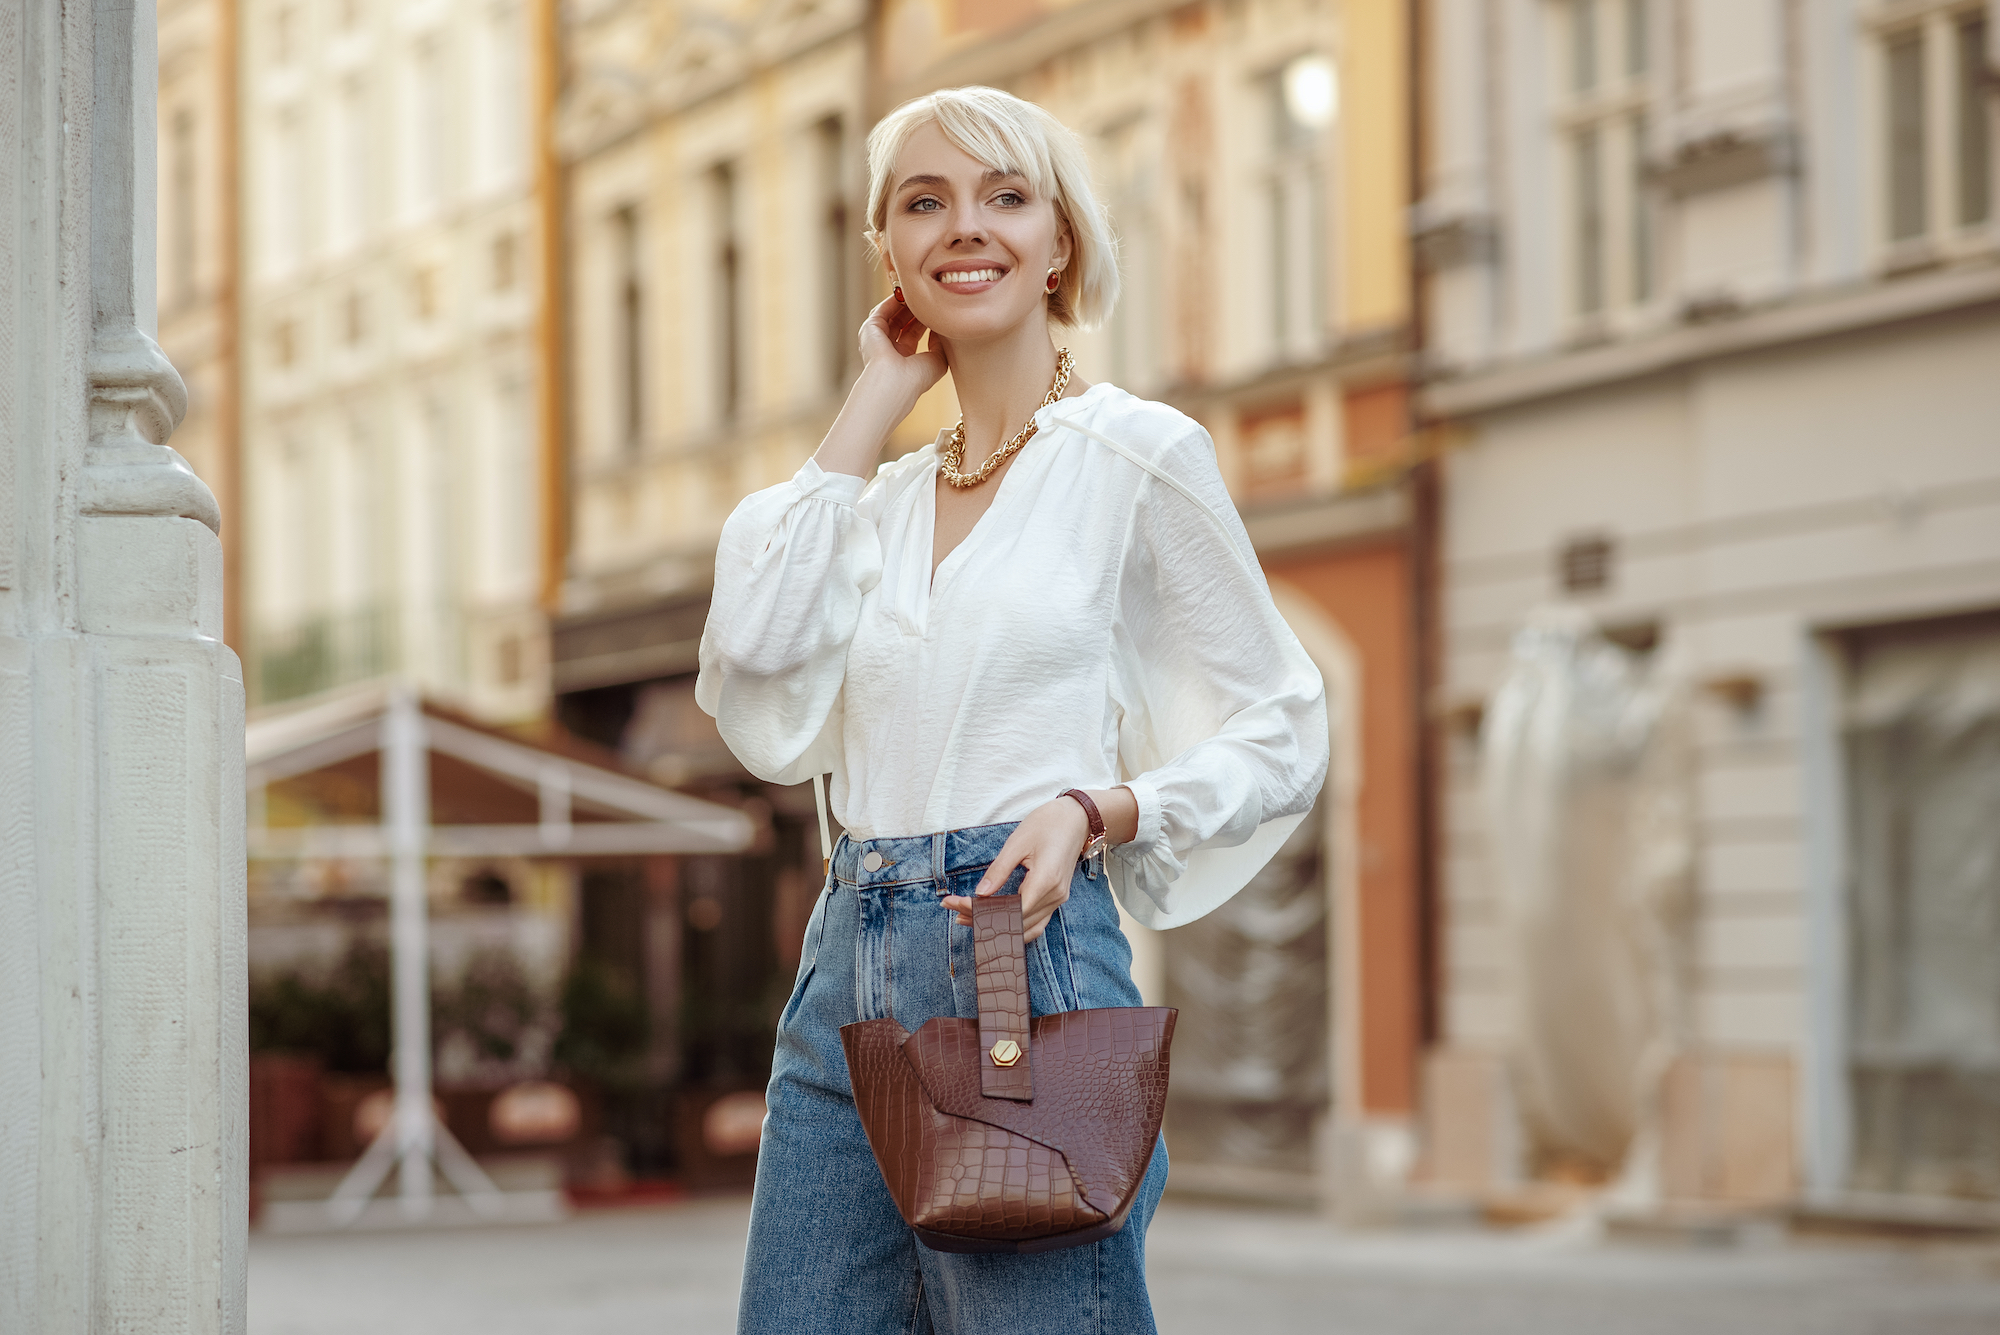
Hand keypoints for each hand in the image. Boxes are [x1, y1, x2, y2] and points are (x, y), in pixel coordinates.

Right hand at [857, 291, 948, 406]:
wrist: (894, 382)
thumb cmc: (917, 378)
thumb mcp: (937, 360)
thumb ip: (941, 343)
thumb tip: (941, 327)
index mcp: (903, 360)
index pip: (913, 334)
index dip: (924, 320)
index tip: (936, 309)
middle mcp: (888, 350)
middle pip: (902, 322)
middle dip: (915, 309)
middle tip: (929, 297)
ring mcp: (877, 340)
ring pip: (892, 315)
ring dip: (905, 303)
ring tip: (919, 293)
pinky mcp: (869, 330)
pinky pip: (882, 310)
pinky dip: (893, 300)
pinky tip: (906, 292)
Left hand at [942, 797, 1089, 943]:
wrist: (1077, 818)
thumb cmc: (1047, 824)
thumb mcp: (1017, 843)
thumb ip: (999, 871)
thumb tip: (980, 893)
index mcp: (1045, 881)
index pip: (1009, 910)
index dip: (982, 912)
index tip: (957, 904)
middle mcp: (1054, 896)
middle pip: (1015, 922)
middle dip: (983, 919)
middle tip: (954, 909)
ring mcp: (1058, 900)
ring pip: (1026, 928)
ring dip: (998, 926)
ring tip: (968, 917)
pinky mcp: (1056, 898)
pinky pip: (1035, 922)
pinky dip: (1014, 925)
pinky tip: (995, 921)